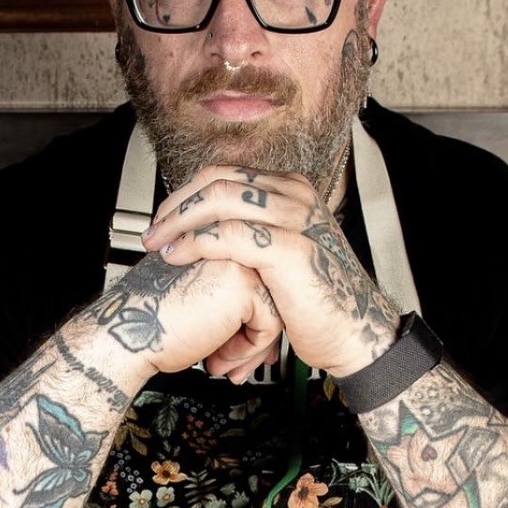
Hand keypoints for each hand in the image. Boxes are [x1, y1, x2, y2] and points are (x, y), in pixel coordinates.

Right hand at [95, 252, 282, 385]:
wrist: (125, 333)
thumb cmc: (149, 321)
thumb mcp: (198, 302)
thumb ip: (229, 302)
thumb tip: (263, 324)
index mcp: (217, 243)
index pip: (257, 281)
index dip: (249, 321)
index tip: (234, 346)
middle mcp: (230, 245)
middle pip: (270, 294)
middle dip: (255, 338)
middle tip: (233, 362)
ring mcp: (239, 260)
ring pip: (274, 310)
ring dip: (250, 348)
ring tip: (222, 363)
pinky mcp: (244, 284)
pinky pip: (270, 325)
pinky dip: (248, 350)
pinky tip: (218, 357)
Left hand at [141, 166, 398, 376]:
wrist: (355, 333)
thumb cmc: (318, 300)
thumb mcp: (284, 253)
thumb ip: (253, 232)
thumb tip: (209, 226)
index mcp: (292, 190)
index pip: (224, 174)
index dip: (185, 194)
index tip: (163, 220)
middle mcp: (295, 196)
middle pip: (217, 180)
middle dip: (175, 205)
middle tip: (153, 232)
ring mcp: (296, 219)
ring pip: (219, 199)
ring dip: (179, 221)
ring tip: (159, 245)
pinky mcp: (291, 250)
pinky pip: (229, 235)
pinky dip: (195, 243)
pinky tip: (179, 257)